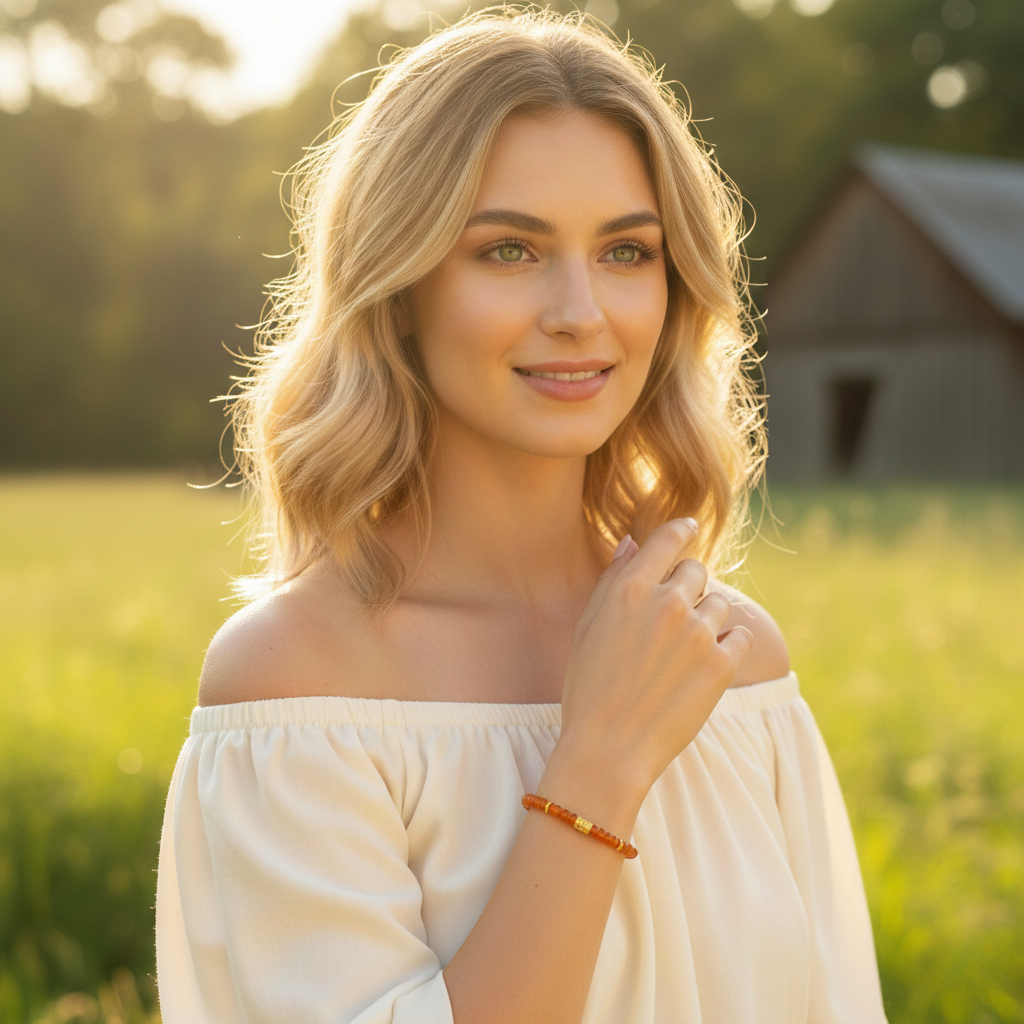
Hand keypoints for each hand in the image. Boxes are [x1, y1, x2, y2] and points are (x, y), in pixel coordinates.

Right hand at [556, 519, 753, 802]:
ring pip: (720, 604)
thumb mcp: (589, 626)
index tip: (689, 527)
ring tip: (684, 652)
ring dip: (709, 618)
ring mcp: (698, 634)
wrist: (609, 748)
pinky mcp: (722, 664)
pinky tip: (706, 665)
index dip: (681, 529)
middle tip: (673, 619)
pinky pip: (739, 635)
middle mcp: (667, 603)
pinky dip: (729, 644)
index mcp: (630, 589)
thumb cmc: (589, 687)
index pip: (668, 539)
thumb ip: (613, 579)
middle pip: (697, 570)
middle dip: (688, 586)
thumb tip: (633, 543)